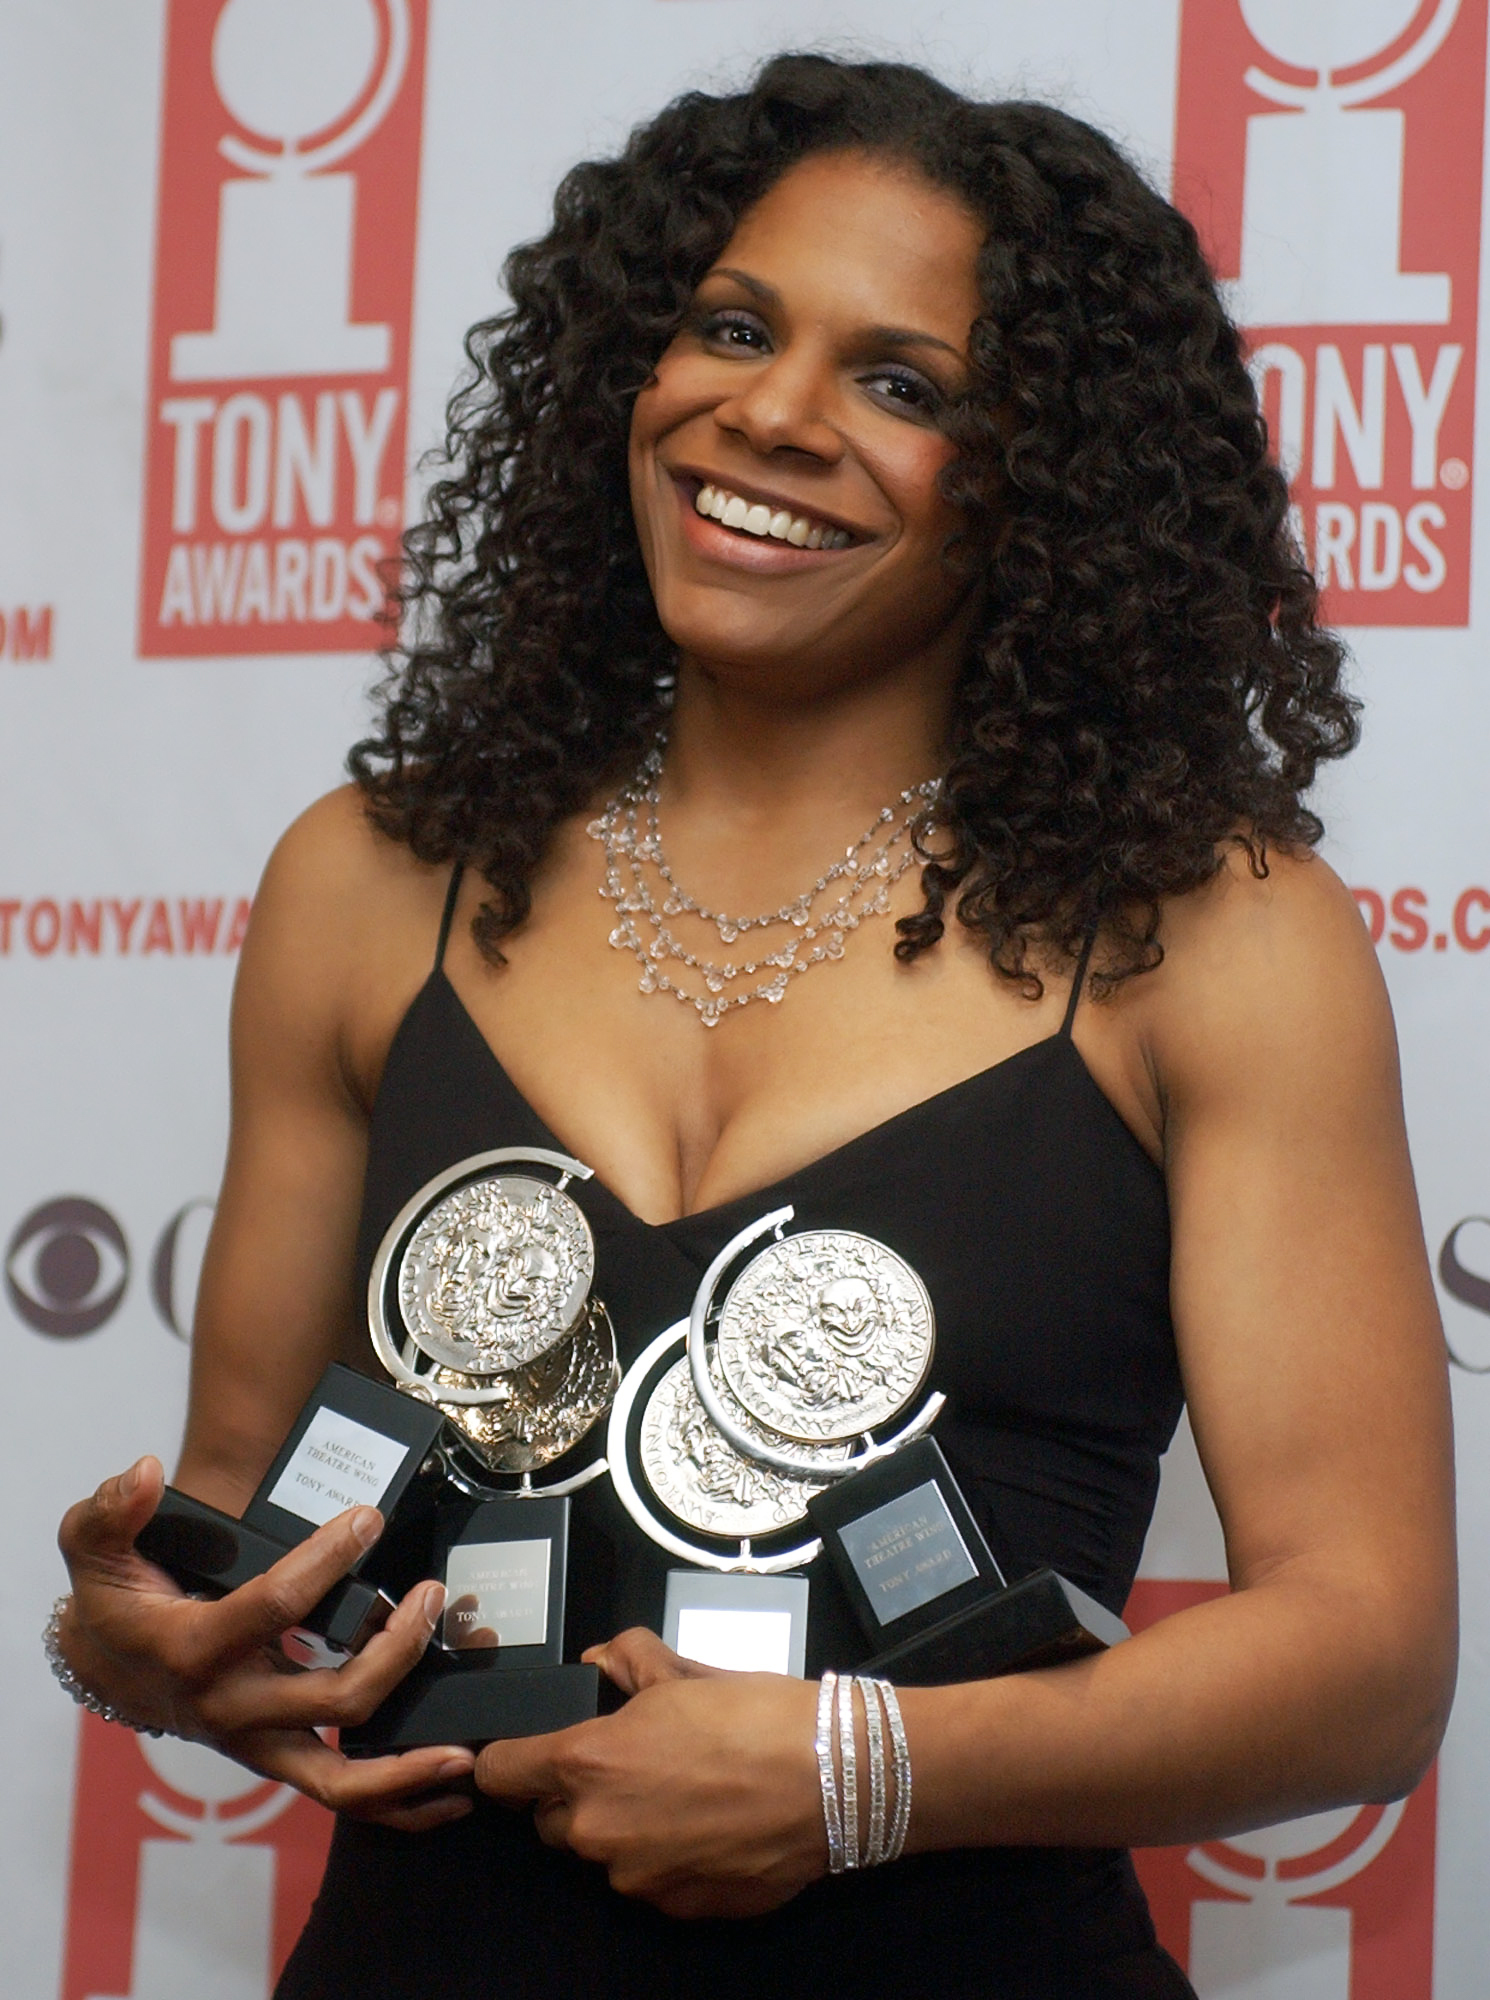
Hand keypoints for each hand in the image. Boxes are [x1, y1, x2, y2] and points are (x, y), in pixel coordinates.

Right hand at [56, 1456, 475, 1830]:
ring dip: (408, 1766)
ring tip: (464, 1748)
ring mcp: (259, 1743)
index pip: (276, 1606)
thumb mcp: (95, 1546)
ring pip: (341, 1778)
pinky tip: (450, 1787)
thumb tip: (143, 1472)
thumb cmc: (114, 1600)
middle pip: (334, 1696)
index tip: (368, 1519)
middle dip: (396, 1649)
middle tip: (433, 1594)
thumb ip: (111, 1509)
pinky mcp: (280, 1758)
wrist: (107, 1665)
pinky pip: (343, 1794)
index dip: (327, 1559)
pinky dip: (400, 1798)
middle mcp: (232, 1709)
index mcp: (194, 1651)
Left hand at [475, 1627, 825, 1917]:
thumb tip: (599, 1663)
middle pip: (552, 1819)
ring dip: (626, 1827)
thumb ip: (623, 1660)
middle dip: (578, 1794)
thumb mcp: (679, 1668)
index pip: (500, 1772)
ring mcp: (637, 1878)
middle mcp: (598, 1830)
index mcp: (587, 1763)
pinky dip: (669, 1857)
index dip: (510, 1757)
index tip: (526, 1752)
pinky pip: (652, 1880)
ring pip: (605, 1852)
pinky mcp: (678, 1907)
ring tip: (684, 1792)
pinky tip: (712, 1825)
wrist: (833, 1776)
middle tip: (633, 1762)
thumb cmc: (755, 1716)